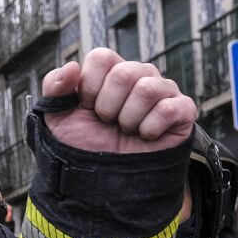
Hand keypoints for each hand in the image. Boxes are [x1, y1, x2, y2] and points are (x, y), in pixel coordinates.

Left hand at [39, 50, 196, 153]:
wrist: (107, 180)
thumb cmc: (86, 145)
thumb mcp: (58, 118)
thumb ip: (54, 87)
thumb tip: (72, 66)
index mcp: (111, 71)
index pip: (101, 57)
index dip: (89, 87)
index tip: (88, 108)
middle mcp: (139, 75)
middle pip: (124, 72)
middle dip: (108, 107)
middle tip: (109, 123)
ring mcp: (163, 91)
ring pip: (147, 89)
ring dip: (129, 119)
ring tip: (127, 131)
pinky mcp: (183, 110)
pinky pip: (168, 109)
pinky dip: (150, 129)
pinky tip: (146, 136)